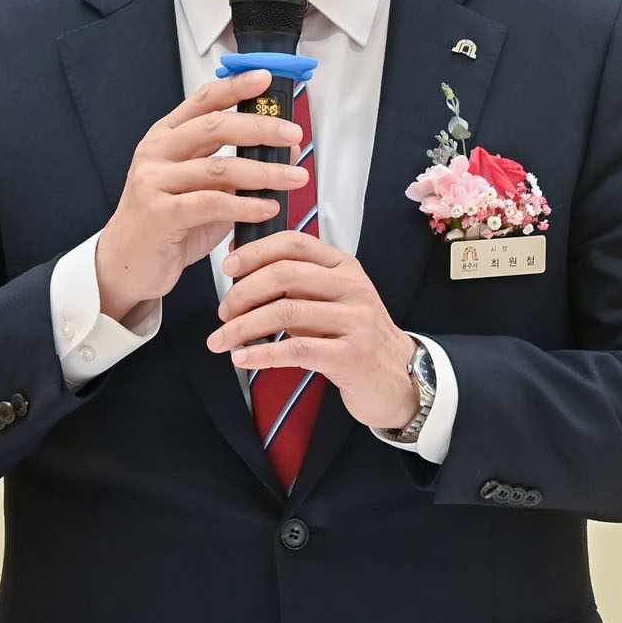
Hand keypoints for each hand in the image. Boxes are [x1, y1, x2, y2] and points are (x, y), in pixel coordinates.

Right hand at [95, 69, 307, 322]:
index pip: (203, 101)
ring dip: (264, 172)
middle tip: (293, 134)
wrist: (127, 263)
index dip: (235, 86)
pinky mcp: (160, 214)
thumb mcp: (204, 188)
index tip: (266, 79)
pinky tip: (268, 208)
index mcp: (166, 136)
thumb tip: (286, 147)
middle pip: (215, 127)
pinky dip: (245, 206)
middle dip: (260, 127)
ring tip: (294, 177)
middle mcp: (157, 152)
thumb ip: (238, 168)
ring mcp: (154, 181)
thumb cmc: (169, 223)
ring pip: (218, 167)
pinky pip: (210, 203)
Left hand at [206, 231, 420, 430]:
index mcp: (344, 266)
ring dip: (243, 327)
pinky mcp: (352, 355)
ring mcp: (356, 320)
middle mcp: (352, 287)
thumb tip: (241, 272)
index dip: (255, 251)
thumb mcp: (330, 302)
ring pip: (286, 312)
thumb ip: (297, 286)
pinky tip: (241, 358)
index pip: (294, 243)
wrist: (399, 379)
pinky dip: (262, 353)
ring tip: (221, 340)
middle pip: (285, 274)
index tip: (227, 267)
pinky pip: (297, 350)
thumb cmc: (353, 338)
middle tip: (223, 313)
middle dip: (243, 293)